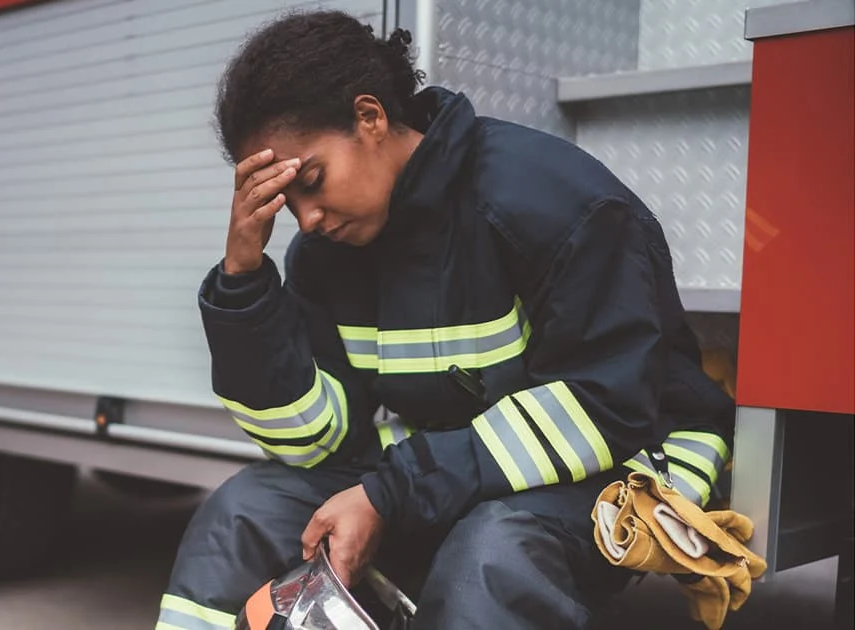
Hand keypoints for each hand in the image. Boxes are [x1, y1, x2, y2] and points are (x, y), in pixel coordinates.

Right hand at [224, 149, 300, 274]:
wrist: (241, 258)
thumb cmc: (253, 231)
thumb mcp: (260, 208)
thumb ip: (268, 194)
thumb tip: (285, 178)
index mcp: (240, 195)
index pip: (242, 171)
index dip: (254, 159)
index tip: (271, 151)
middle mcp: (238, 202)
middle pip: (254, 178)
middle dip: (274, 168)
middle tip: (294, 162)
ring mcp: (242, 216)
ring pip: (257, 193)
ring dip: (276, 181)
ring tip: (292, 174)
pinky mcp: (248, 230)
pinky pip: (259, 215)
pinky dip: (272, 205)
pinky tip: (283, 198)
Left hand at [301, 485, 384, 587]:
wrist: (378, 496)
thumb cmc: (354, 505)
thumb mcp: (323, 516)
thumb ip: (309, 538)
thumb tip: (307, 553)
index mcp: (344, 556)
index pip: (334, 585)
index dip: (323, 581)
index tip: (317, 569)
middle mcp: (357, 562)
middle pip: (343, 582)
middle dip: (331, 574)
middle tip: (323, 557)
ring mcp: (366, 558)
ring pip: (351, 574)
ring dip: (341, 567)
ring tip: (333, 550)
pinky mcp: (370, 552)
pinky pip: (358, 565)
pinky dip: (349, 560)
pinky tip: (344, 545)